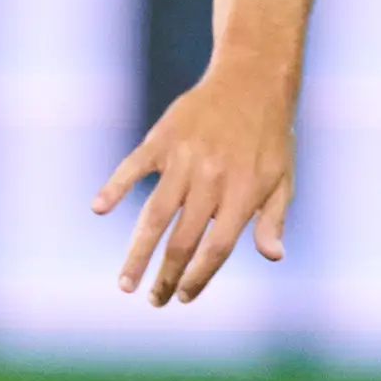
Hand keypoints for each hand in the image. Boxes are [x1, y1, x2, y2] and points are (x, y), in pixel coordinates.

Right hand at [95, 62, 295, 305]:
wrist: (251, 80)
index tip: (184, 298)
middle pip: (182, 239)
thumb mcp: (282, 180)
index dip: (200, 276)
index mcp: (244, 193)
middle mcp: (212, 179)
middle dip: (165, 276)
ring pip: (154, 215)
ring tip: (126, 283)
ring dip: (137, 252)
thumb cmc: (270, 138)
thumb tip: (273, 257)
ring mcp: (184, 159)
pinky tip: (99, 208)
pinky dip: (114, 186)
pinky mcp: (162, 139)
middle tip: (153, 300)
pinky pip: (133, 167)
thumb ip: (272, 219)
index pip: (217, 248)